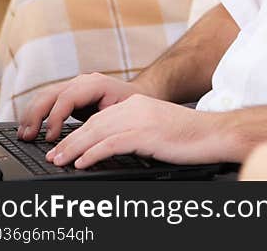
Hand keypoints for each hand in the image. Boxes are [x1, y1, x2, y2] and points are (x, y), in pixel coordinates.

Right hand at [18, 73, 145, 141]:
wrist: (139, 96)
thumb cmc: (133, 107)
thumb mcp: (122, 114)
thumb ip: (103, 123)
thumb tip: (87, 140)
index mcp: (96, 84)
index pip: (67, 97)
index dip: (55, 117)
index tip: (50, 138)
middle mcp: (82, 81)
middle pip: (50, 94)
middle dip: (36, 116)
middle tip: (28, 137)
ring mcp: (74, 85)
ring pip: (44, 95)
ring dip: (31, 115)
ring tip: (24, 135)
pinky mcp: (68, 93)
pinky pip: (46, 100)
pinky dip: (35, 113)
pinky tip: (30, 128)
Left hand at [43, 95, 220, 168]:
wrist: (213, 133)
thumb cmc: (188, 137)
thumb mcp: (156, 129)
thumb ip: (133, 132)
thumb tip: (108, 148)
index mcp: (137, 104)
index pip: (99, 118)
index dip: (77, 133)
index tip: (63, 147)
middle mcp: (136, 107)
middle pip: (93, 124)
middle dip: (69, 141)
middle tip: (53, 156)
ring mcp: (141, 119)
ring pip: (97, 133)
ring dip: (74, 148)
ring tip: (59, 161)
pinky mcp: (146, 133)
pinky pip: (112, 143)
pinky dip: (93, 154)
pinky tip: (82, 163)